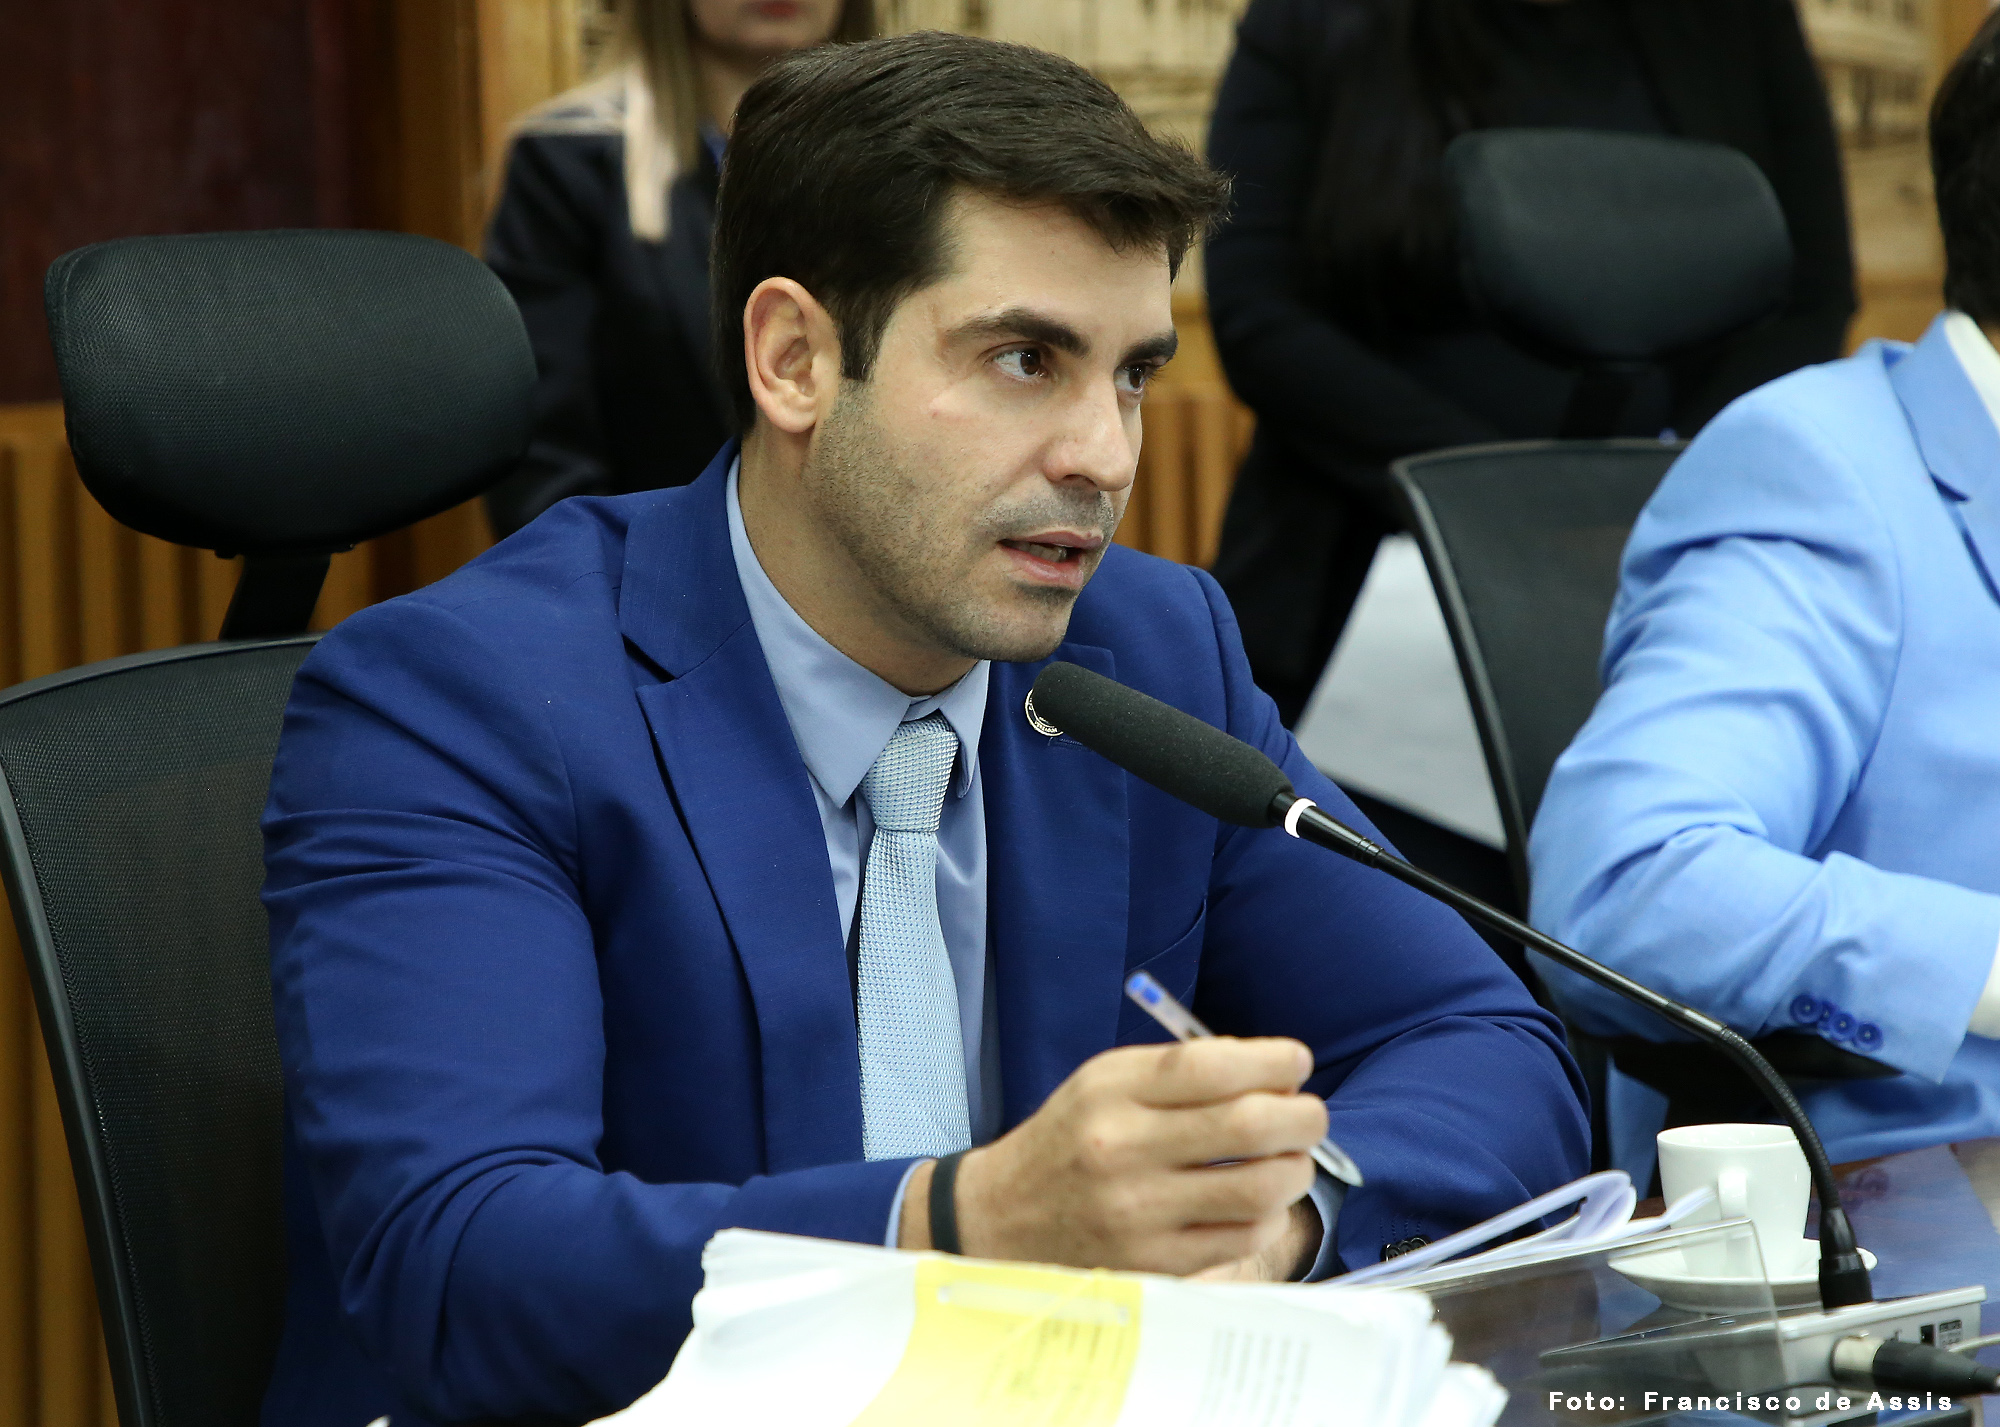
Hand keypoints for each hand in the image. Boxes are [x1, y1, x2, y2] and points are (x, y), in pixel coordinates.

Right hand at [901, 1037, 1325, 1276]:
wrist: (1004, 1218)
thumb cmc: (1072, 1139)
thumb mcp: (1104, 1082)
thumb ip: (1181, 1071)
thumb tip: (1273, 1073)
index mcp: (1111, 1092)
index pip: (1211, 1066)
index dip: (1272, 1060)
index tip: (1296, 1062)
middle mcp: (1123, 1150)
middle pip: (1248, 1125)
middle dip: (1303, 1115)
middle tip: (1311, 1114)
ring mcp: (1140, 1213)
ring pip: (1259, 1188)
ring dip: (1295, 1169)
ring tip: (1290, 1159)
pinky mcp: (1155, 1264)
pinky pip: (1243, 1237)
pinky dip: (1268, 1214)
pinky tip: (1257, 1201)